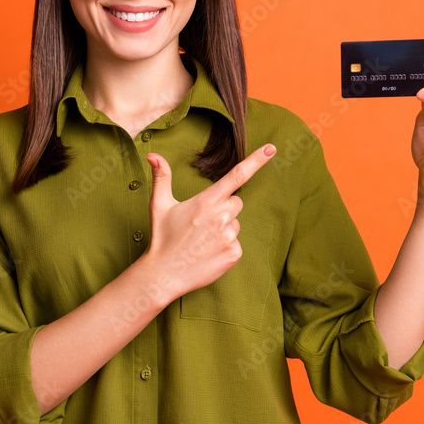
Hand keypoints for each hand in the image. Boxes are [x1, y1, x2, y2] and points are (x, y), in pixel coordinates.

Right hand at [138, 144, 276, 303]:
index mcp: (207, 201)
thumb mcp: (159, 204)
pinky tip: (208, 252)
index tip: (271, 148)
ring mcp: (230, 236)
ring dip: (223, 228)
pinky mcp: (234, 253)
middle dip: (223, 208)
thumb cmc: (162, 237)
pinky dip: (225, 246)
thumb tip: (152, 155)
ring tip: (202, 240)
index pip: (237, 175)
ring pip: (235, 224)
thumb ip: (161, 176)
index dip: (256, 160)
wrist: (163, 274)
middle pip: (236, 202)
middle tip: (202, 222)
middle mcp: (222, 216)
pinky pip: (236, 243)